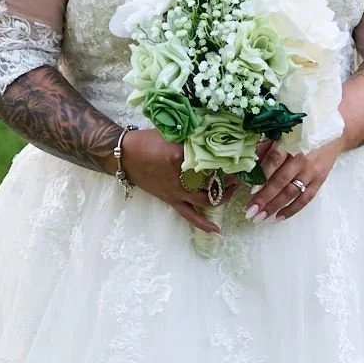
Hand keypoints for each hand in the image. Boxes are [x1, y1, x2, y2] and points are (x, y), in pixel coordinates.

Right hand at [119, 127, 244, 235]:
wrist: (124, 156)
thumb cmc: (146, 140)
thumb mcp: (171, 132)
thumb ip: (191, 136)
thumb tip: (213, 134)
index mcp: (181, 155)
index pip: (210, 158)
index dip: (227, 157)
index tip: (239, 153)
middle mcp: (181, 177)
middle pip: (214, 181)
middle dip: (229, 178)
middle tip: (239, 171)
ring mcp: (177, 191)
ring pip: (206, 199)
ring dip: (222, 196)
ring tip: (233, 190)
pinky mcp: (172, 200)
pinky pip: (190, 216)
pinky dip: (204, 223)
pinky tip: (217, 231)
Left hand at [245, 133, 343, 220]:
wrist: (334, 134)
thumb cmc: (303, 132)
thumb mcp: (284, 133)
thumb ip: (266, 147)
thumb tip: (248, 164)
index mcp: (291, 143)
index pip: (275, 160)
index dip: (263, 175)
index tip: (250, 190)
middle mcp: (302, 159)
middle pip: (281, 181)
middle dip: (265, 198)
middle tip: (251, 211)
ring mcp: (312, 172)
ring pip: (291, 193)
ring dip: (275, 206)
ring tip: (260, 217)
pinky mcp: (319, 181)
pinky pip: (305, 199)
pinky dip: (292, 209)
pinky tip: (279, 218)